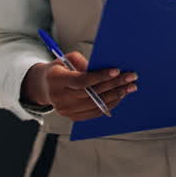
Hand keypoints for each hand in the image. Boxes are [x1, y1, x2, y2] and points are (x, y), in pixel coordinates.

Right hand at [21, 52, 136, 120]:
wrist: (45, 86)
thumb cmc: (60, 68)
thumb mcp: (67, 59)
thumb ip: (84, 63)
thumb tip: (105, 69)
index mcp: (57, 80)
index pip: (82, 81)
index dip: (100, 76)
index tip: (116, 71)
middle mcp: (60, 98)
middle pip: (92, 93)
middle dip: (114, 84)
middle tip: (131, 77)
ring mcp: (66, 110)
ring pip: (96, 104)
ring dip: (116, 95)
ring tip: (130, 87)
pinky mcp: (73, 117)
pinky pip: (95, 112)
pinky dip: (109, 104)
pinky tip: (120, 95)